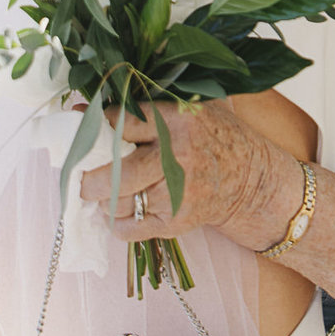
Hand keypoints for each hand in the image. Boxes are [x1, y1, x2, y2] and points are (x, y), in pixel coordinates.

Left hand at [78, 100, 300, 242]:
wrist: (252, 178)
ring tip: (106, 189)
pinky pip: (128, 229)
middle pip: (113, 173)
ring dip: (103, 198)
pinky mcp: (176, 221)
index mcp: (178, 121)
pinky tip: (122, 209)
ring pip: (117, 202)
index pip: (119, 123)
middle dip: (88, 177)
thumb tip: (82, 110)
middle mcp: (177, 157)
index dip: (96, 128)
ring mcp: (177, 193)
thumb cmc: (213, 137)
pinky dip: (116, 222)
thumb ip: (142, 106)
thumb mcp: (188, 109)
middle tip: (82, 174)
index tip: (86, 131)